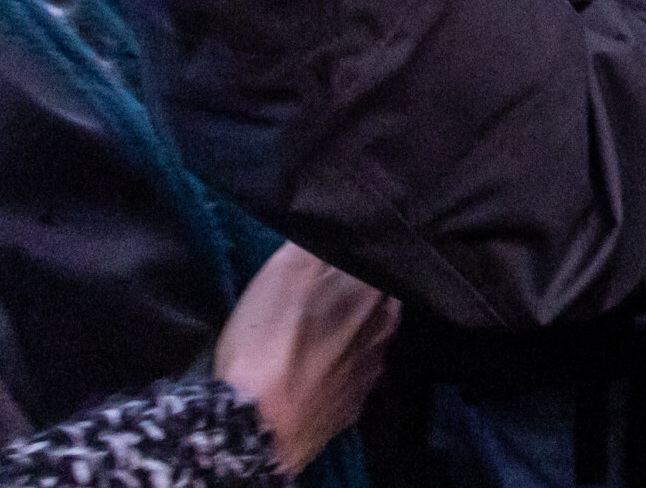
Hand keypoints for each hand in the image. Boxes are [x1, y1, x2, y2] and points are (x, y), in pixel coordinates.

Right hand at [215, 243, 400, 472]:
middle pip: (379, 295)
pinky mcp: (355, 404)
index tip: (346, 242)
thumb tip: (345, 218)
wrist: (258, 428)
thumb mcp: (283, 272)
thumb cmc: (269, 342)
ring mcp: (373, 371)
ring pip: (369, 333)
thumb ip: (319, 242)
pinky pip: (353, 369)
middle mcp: (386, 330)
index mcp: (376, 293)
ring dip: (350, 325)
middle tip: (326, 281)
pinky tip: (317, 360)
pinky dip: (340, 361)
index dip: (365, 249)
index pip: (384, 257)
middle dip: (359, 285)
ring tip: (320, 322)